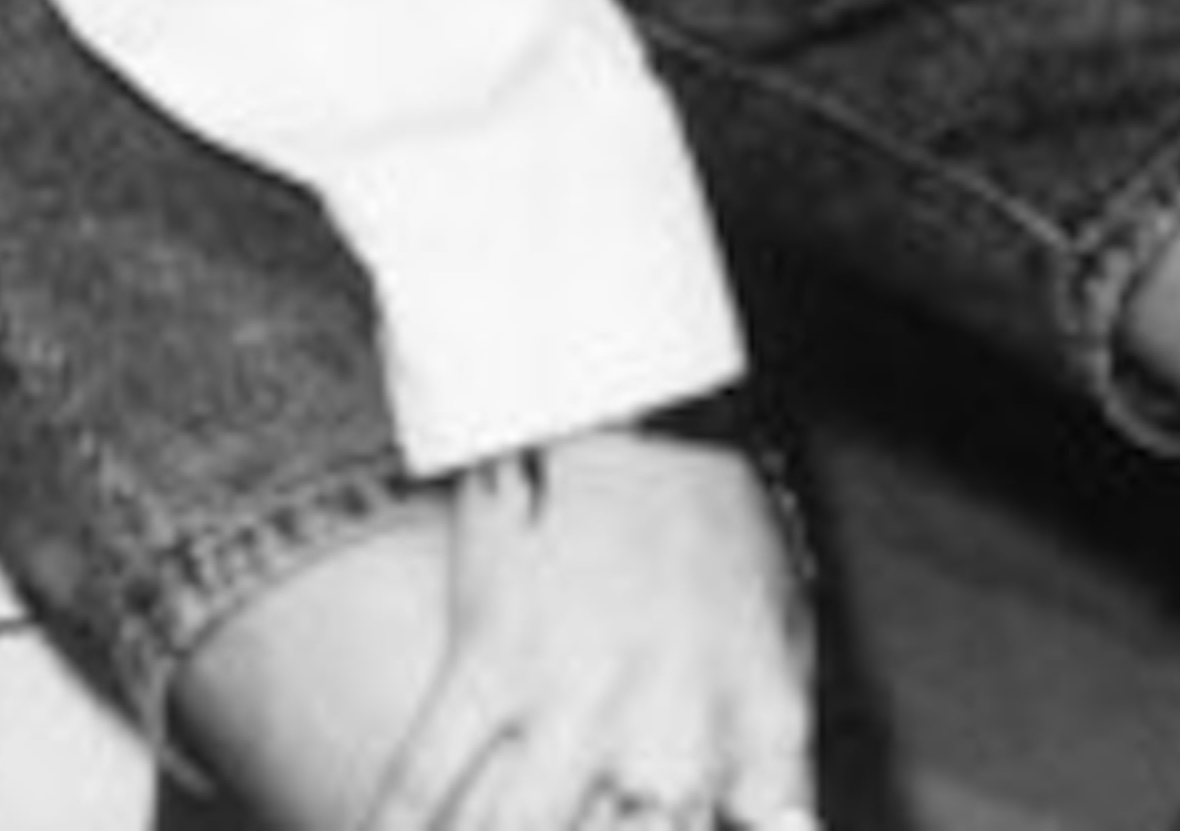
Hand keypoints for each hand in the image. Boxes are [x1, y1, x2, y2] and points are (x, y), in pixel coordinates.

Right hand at [363, 420, 819, 830]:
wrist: (626, 393)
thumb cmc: (709, 515)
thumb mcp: (785, 633)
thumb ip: (775, 761)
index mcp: (756, 734)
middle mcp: (668, 741)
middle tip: (572, 826)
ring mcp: (571, 703)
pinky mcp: (488, 656)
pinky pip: (428, 772)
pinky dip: (394, 827)